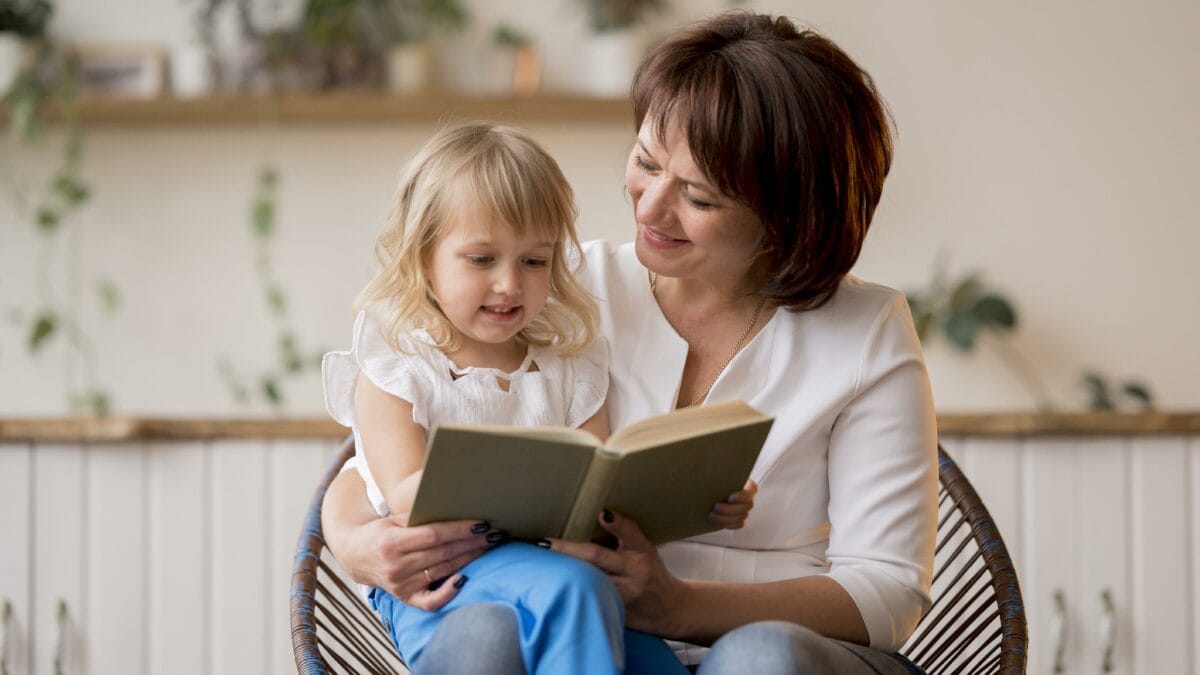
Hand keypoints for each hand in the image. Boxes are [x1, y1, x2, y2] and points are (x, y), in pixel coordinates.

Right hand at [336, 516, 499, 610]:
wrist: (354, 555)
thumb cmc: (381, 531)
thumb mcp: (394, 518)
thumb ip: (420, 516)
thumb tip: (456, 505)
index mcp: (392, 542)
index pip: (434, 535)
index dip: (460, 530)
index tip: (482, 524)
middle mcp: (395, 566)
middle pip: (443, 553)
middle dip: (472, 543)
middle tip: (495, 534)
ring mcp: (400, 585)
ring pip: (442, 571)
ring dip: (469, 559)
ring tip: (488, 547)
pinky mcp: (404, 597)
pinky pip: (431, 601)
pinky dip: (449, 592)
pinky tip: (465, 579)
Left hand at [545, 510, 686, 634]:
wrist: (669, 609)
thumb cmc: (651, 572)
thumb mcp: (645, 548)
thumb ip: (624, 533)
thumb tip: (599, 514)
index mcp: (641, 553)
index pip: (630, 534)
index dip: (617, 524)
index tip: (601, 514)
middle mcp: (634, 574)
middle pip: (597, 558)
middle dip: (569, 550)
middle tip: (544, 541)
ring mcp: (624, 596)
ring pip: (589, 581)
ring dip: (564, 572)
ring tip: (541, 561)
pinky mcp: (615, 613)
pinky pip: (588, 600)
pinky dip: (570, 591)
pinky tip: (551, 586)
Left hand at [709, 479, 756, 528]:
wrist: (708, 492)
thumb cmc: (713, 479)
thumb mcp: (717, 475)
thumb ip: (718, 474)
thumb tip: (711, 472)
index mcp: (747, 484)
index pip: (752, 489)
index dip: (742, 496)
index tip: (730, 498)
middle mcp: (748, 497)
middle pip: (745, 506)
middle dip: (730, 509)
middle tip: (716, 507)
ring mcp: (744, 509)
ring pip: (741, 517)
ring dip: (726, 518)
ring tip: (711, 515)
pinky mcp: (739, 519)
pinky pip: (738, 524)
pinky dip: (728, 524)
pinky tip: (716, 522)